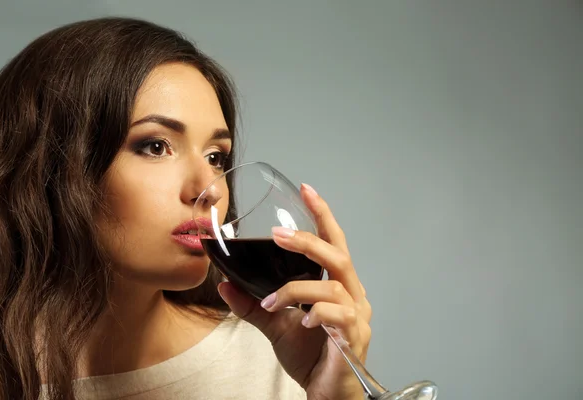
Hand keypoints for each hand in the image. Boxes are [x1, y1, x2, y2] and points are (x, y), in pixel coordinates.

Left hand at [218, 183, 371, 399]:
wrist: (325, 395)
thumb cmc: (310, 357)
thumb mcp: (275, 326)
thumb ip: (253, 304)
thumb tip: (225, 284)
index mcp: (338, 287)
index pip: (334, 243)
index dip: (322, 215)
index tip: (307, 189)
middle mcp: (353, 296)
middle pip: (338, 256)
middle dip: (308, 241)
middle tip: (277, 234)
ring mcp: (357, 317)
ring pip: (332, 287)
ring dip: (296, 289)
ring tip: (271, 301)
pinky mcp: (355, 338)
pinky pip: (337, 316)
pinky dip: (314, 313)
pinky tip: (300, 321)